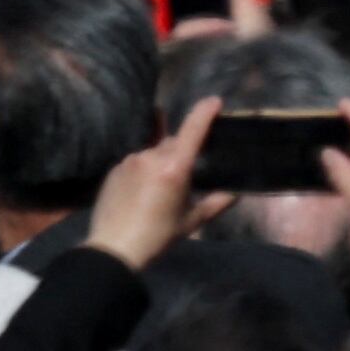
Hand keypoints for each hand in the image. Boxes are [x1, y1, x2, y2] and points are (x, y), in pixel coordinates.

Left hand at [90, 102, 221, 269]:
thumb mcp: (192, 221)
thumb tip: (236, 193)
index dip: (205, 111)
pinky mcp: (114, 170)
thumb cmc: (158, 235)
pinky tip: (141, 191)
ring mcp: (130, 162)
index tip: (215, 101)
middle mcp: (151, 157)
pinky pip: (136, 162)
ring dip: (161, 161)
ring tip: (160, 187)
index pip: (193, 128)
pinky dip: (143, 170)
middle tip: (186, 174)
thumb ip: (217, 203)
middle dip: (182, 150)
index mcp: (174, 167)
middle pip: (173, 142)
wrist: (113, 249)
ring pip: (153, 152)